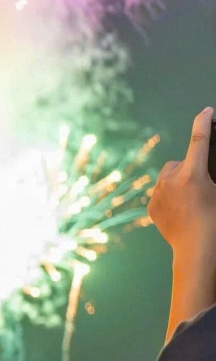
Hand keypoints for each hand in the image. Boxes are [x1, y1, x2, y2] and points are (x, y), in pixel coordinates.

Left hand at [149, 107, 215, 261]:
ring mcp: (158, 194)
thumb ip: (210, 174)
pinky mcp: (151, 206)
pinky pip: (160, 192)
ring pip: (169, 176)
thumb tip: (201, 171)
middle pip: (181, 162)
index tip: (206, 111)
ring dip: (179, 180)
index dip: (203, 122)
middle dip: (191, 167)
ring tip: (192, 200)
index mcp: (193, 174)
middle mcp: (170, 181)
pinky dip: (169, 195)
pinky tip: (181, 209)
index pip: (199, 140)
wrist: (196, 249)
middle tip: (202, 185)